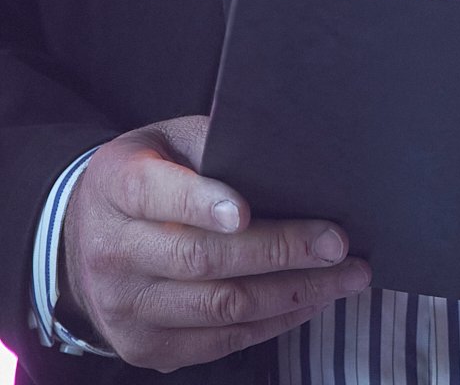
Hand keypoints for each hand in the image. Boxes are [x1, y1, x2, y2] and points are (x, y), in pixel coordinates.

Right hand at [59, 112, 370, 371]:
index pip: (157, 195)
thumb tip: (292, 156)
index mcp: (117, 186)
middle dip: (279, 251)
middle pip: (200, 259)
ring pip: (218, 307)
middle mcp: (113, 252)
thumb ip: (216, 144)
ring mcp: (125, 308)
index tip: (246, 211)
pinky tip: (310, 300)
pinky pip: (218, 342)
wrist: (85, 236)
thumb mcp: (169, 141)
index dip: (201, 204)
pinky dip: (272, 322)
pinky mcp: (144, 348)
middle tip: (338, 243)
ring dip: (292, 293)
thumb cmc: (150, 173)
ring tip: (344, 277)